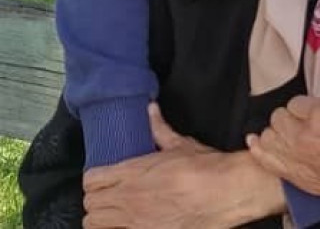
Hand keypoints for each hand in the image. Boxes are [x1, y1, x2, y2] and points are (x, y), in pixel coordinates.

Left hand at [82, 103, 284, 227]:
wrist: (225, 193)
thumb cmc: (205, 166)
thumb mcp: (181, 144)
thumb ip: (160, 128)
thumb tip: (149, 108)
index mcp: (134, 171)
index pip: (92, 179)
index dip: (94, 178)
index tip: (103, 177)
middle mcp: (128, 197)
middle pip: (90, 203)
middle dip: (96, 198)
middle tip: (109, 194)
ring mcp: (134, 221)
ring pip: (94, 223)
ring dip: (101, 217)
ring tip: (114, 213)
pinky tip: (128, 224)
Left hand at [246, 96, 319, 217]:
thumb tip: (318, 102)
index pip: (294, 102)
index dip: (304, 105)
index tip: (312, 110)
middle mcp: (305, 137)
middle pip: (278, 117)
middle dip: (289, 116)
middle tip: (302, 120)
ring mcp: (299, 159)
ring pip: (269, 136)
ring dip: (277, 132)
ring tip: (287, 132)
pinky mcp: (298, 177)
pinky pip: (267, 160)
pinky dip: (260, 150)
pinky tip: (255, 142)